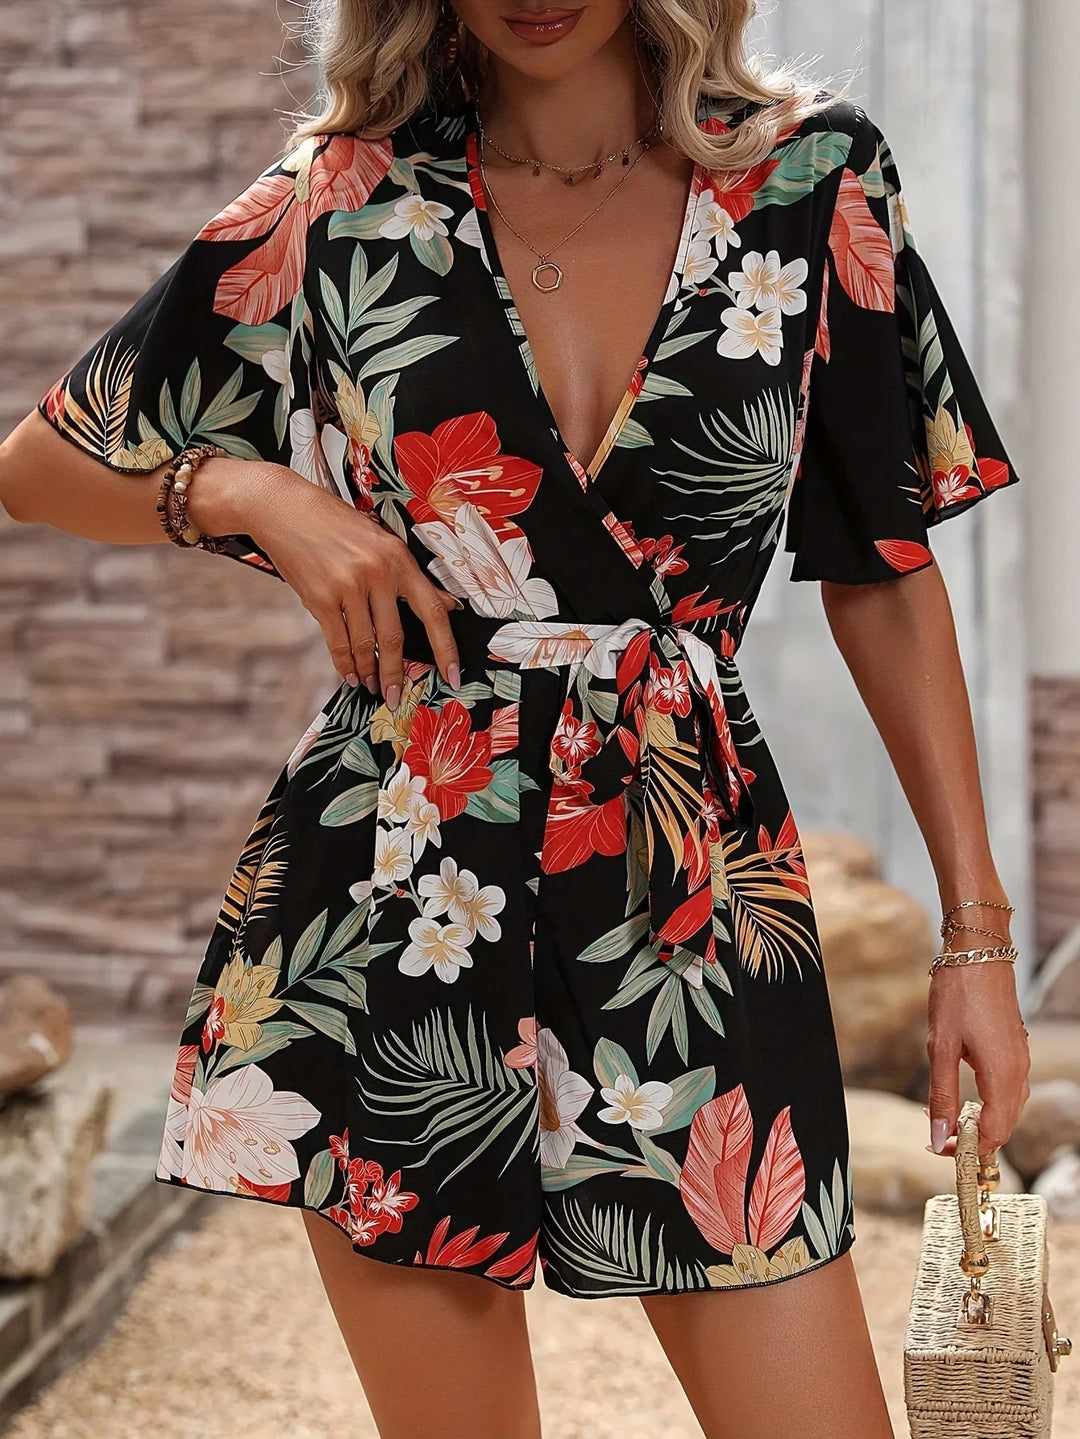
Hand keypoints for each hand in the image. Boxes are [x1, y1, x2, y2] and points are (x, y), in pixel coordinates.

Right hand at [196, 460, 461, 703]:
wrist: (281, 508)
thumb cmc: (334, 523)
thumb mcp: (380, 540)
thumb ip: (410, 574)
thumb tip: (446, 603)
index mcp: (398, 558)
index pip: (432, 610)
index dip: (445, 647)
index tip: (452, 674)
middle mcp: (377, 573)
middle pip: (395, 637)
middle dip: (397, 674)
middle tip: (396, 697)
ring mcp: (347, 587)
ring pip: (366, 644)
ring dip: (370, 671)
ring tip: (373, 686)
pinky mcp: (320, 598)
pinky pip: (338, 641)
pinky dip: (345, 663)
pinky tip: (351, 674)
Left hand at [926, 958, 1029, 1157]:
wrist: (978, 954)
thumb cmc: (957, 995)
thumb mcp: (940, 1048)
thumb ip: (941, 1095)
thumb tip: (937, 1137)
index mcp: (1002, 1077)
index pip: (993, 1134)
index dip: (966, 1149)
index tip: (938, 1147)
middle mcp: (1018, 1073)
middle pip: (1004, 1127)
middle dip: (973, 1139)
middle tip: (937, 1136)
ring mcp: (1020, 1061)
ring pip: (1007, 1109)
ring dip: (980, 1121)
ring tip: (945, 1117)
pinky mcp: (1014, 1050)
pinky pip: (1008, 1091)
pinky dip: (988, 1103)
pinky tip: (963, 1095)